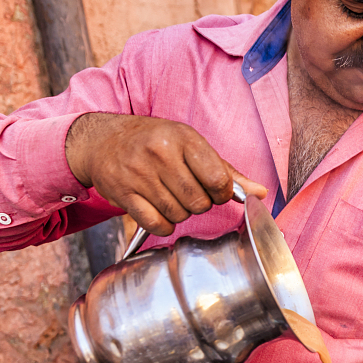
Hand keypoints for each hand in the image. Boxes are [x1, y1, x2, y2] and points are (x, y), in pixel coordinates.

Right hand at [65, 113, 267, 234]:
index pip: (218, 179)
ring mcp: (139, 174)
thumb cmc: (154, 142)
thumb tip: (261, 193)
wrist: (102, 140)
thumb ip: (226, 171)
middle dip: (199, 204)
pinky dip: (162, 224)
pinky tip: (158, 210)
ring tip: (170, 196)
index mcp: (183, 138)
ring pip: (178, 215)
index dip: (221, 193)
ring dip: (179, 213)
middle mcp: (160, 153)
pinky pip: (156, 224)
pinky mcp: (123, 193)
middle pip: (199, 202)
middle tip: (187, 192)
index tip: (214, 190)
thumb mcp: (190, 145)